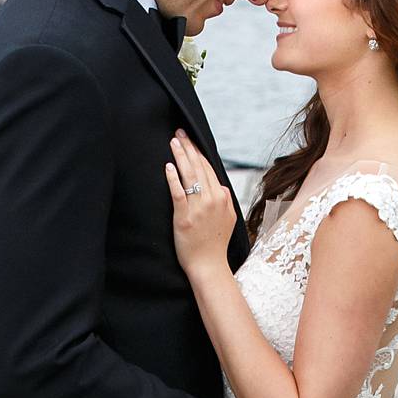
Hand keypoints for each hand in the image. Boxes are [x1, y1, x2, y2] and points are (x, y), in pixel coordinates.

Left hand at [165, 131, 234, 274]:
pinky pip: (178, 193)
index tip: (190, 139)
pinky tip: (168, 167)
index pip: (209, 168)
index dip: (198, 152)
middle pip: (199, 167)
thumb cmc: (215, 244)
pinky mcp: (185, 217)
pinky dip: (173, 178)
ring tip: (173, 142)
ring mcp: (199, 208)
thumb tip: (221, 187)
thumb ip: (225, 200)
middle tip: (179, 132)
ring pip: (189, 175)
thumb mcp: (228, 219)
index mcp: (223, 197)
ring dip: (180, 156)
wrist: (209, 265)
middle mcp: (213, 199)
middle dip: (188, 147)